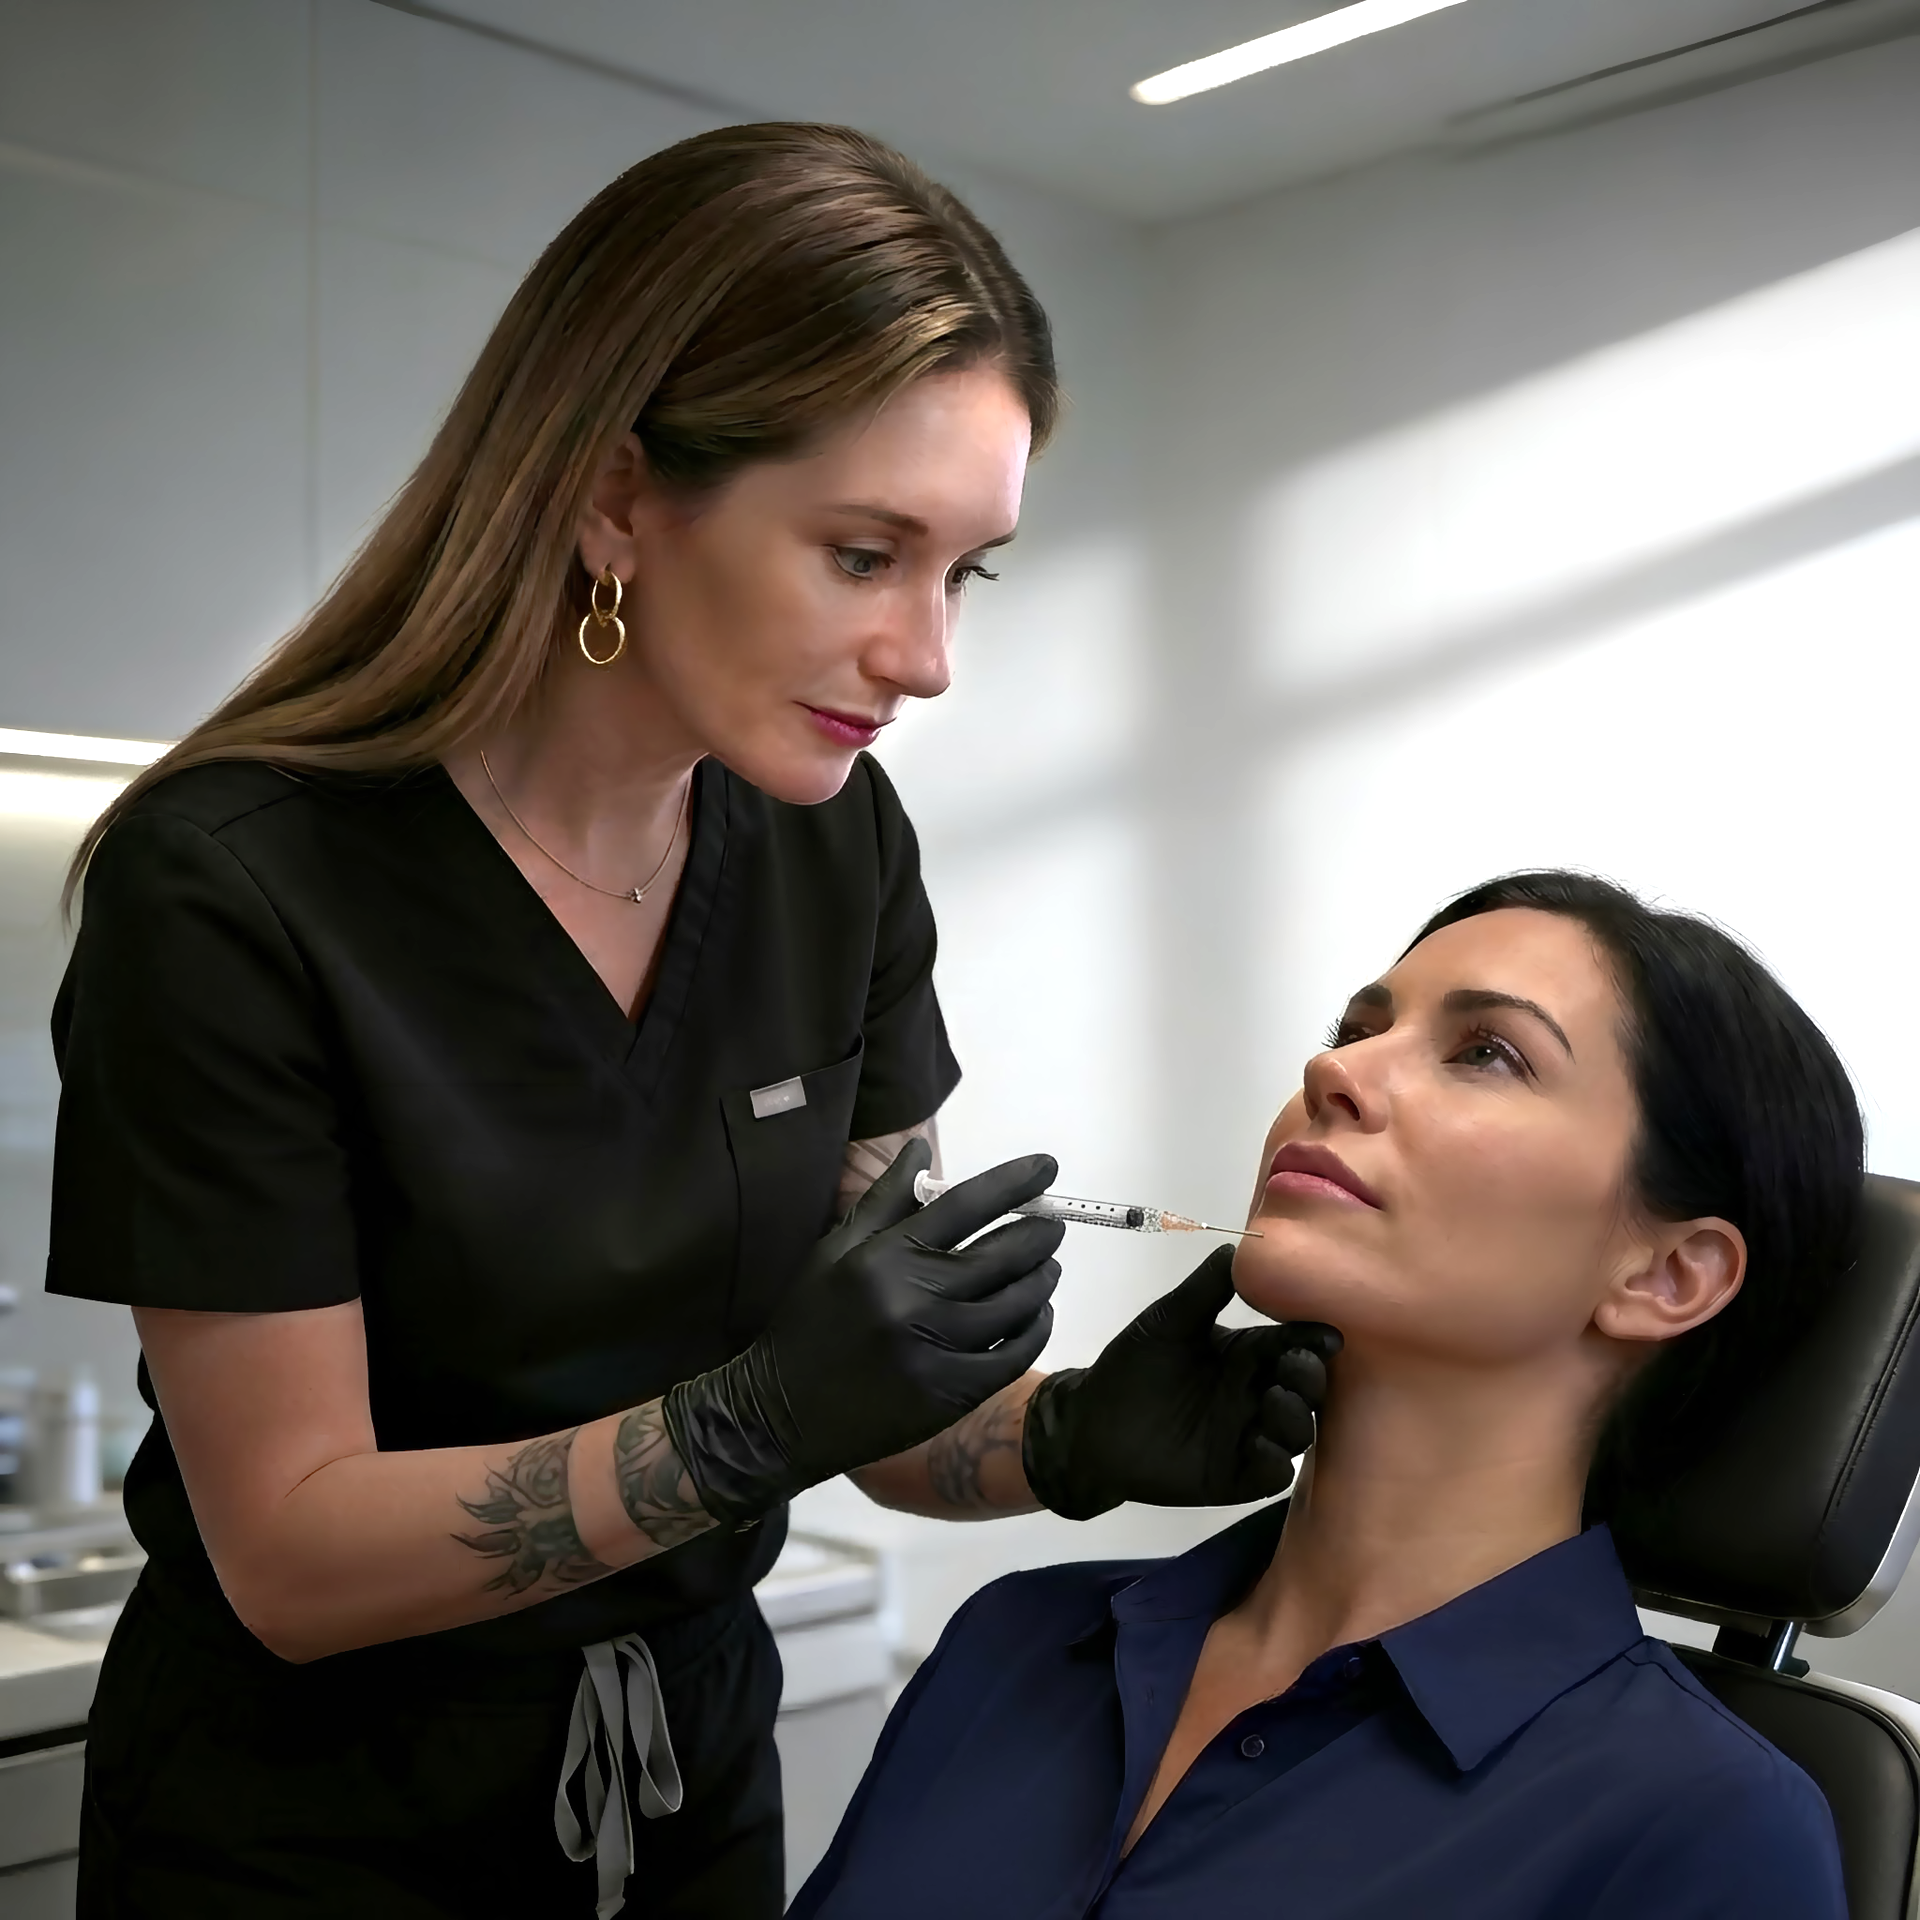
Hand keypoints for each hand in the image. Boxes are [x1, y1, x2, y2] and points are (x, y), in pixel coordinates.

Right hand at [664, 1139, 1062, 1525]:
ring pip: (1014, 1305)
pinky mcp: (949, 1395)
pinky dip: (1035, 1330)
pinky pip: (1013, 1354)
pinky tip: (1037, 1315)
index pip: (965, 1206)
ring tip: (1047, 1268)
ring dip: (1041, 1280)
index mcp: (882, 1258)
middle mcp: (911, 1300)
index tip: (1047, 1167)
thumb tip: (921, 1149)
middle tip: (1052, 1226)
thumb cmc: (809, 1323)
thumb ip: (884, 1200)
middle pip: (1000, 1255)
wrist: (780, 1416)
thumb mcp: (834, 1252)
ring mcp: (934, 1351)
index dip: (1013, 1182)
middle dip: (1038, 1234)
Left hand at [1021, 1245, 1339, 1519]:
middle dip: (1311, 1376)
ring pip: (1297, 1431)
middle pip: (1306, 1387)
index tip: (1327, 1334)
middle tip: (1296, 1365)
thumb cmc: (1134, 1366)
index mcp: (1249, 1354)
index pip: (1295, 1342)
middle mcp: (1259, 1394)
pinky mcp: (1238, 1475)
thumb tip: (1237, 1246)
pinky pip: (1273, 1473)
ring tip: (1274, 1399)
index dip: (1313, 1338)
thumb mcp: (1170, 1320)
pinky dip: (1276, 1462)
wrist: (1093, 1424)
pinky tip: (1260, 1446)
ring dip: (1296, 1416)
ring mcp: (1252, 1436)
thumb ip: (1206, 1288)